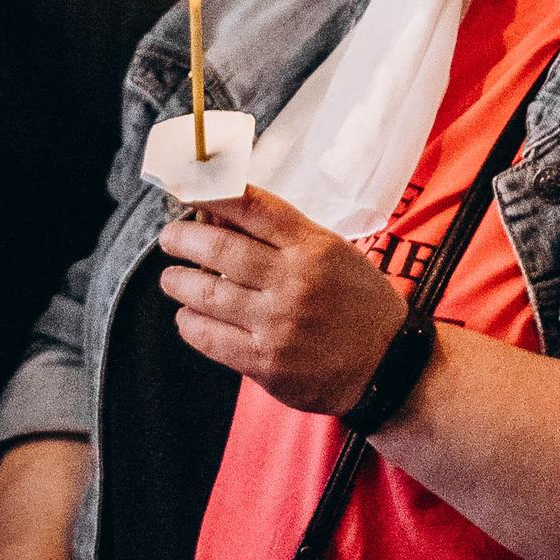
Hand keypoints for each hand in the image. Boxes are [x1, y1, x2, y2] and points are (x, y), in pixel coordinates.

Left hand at [157, 183, 406, 415]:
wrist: (389, 366)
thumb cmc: (358, 302)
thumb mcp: (332, 253)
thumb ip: (282, 235)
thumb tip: (219, 214)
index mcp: (313, 246)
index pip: (250, 206)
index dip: (209, 194)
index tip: (187, 193)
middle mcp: (294, 281)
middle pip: (219, 247)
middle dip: (182, 238)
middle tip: (170, 238)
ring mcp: (279, 323)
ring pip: (207, 292)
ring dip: (178, 282)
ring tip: (172, 278)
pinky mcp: (267, 363)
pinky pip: (210, 338)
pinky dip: (190, 323)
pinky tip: (188, 316)